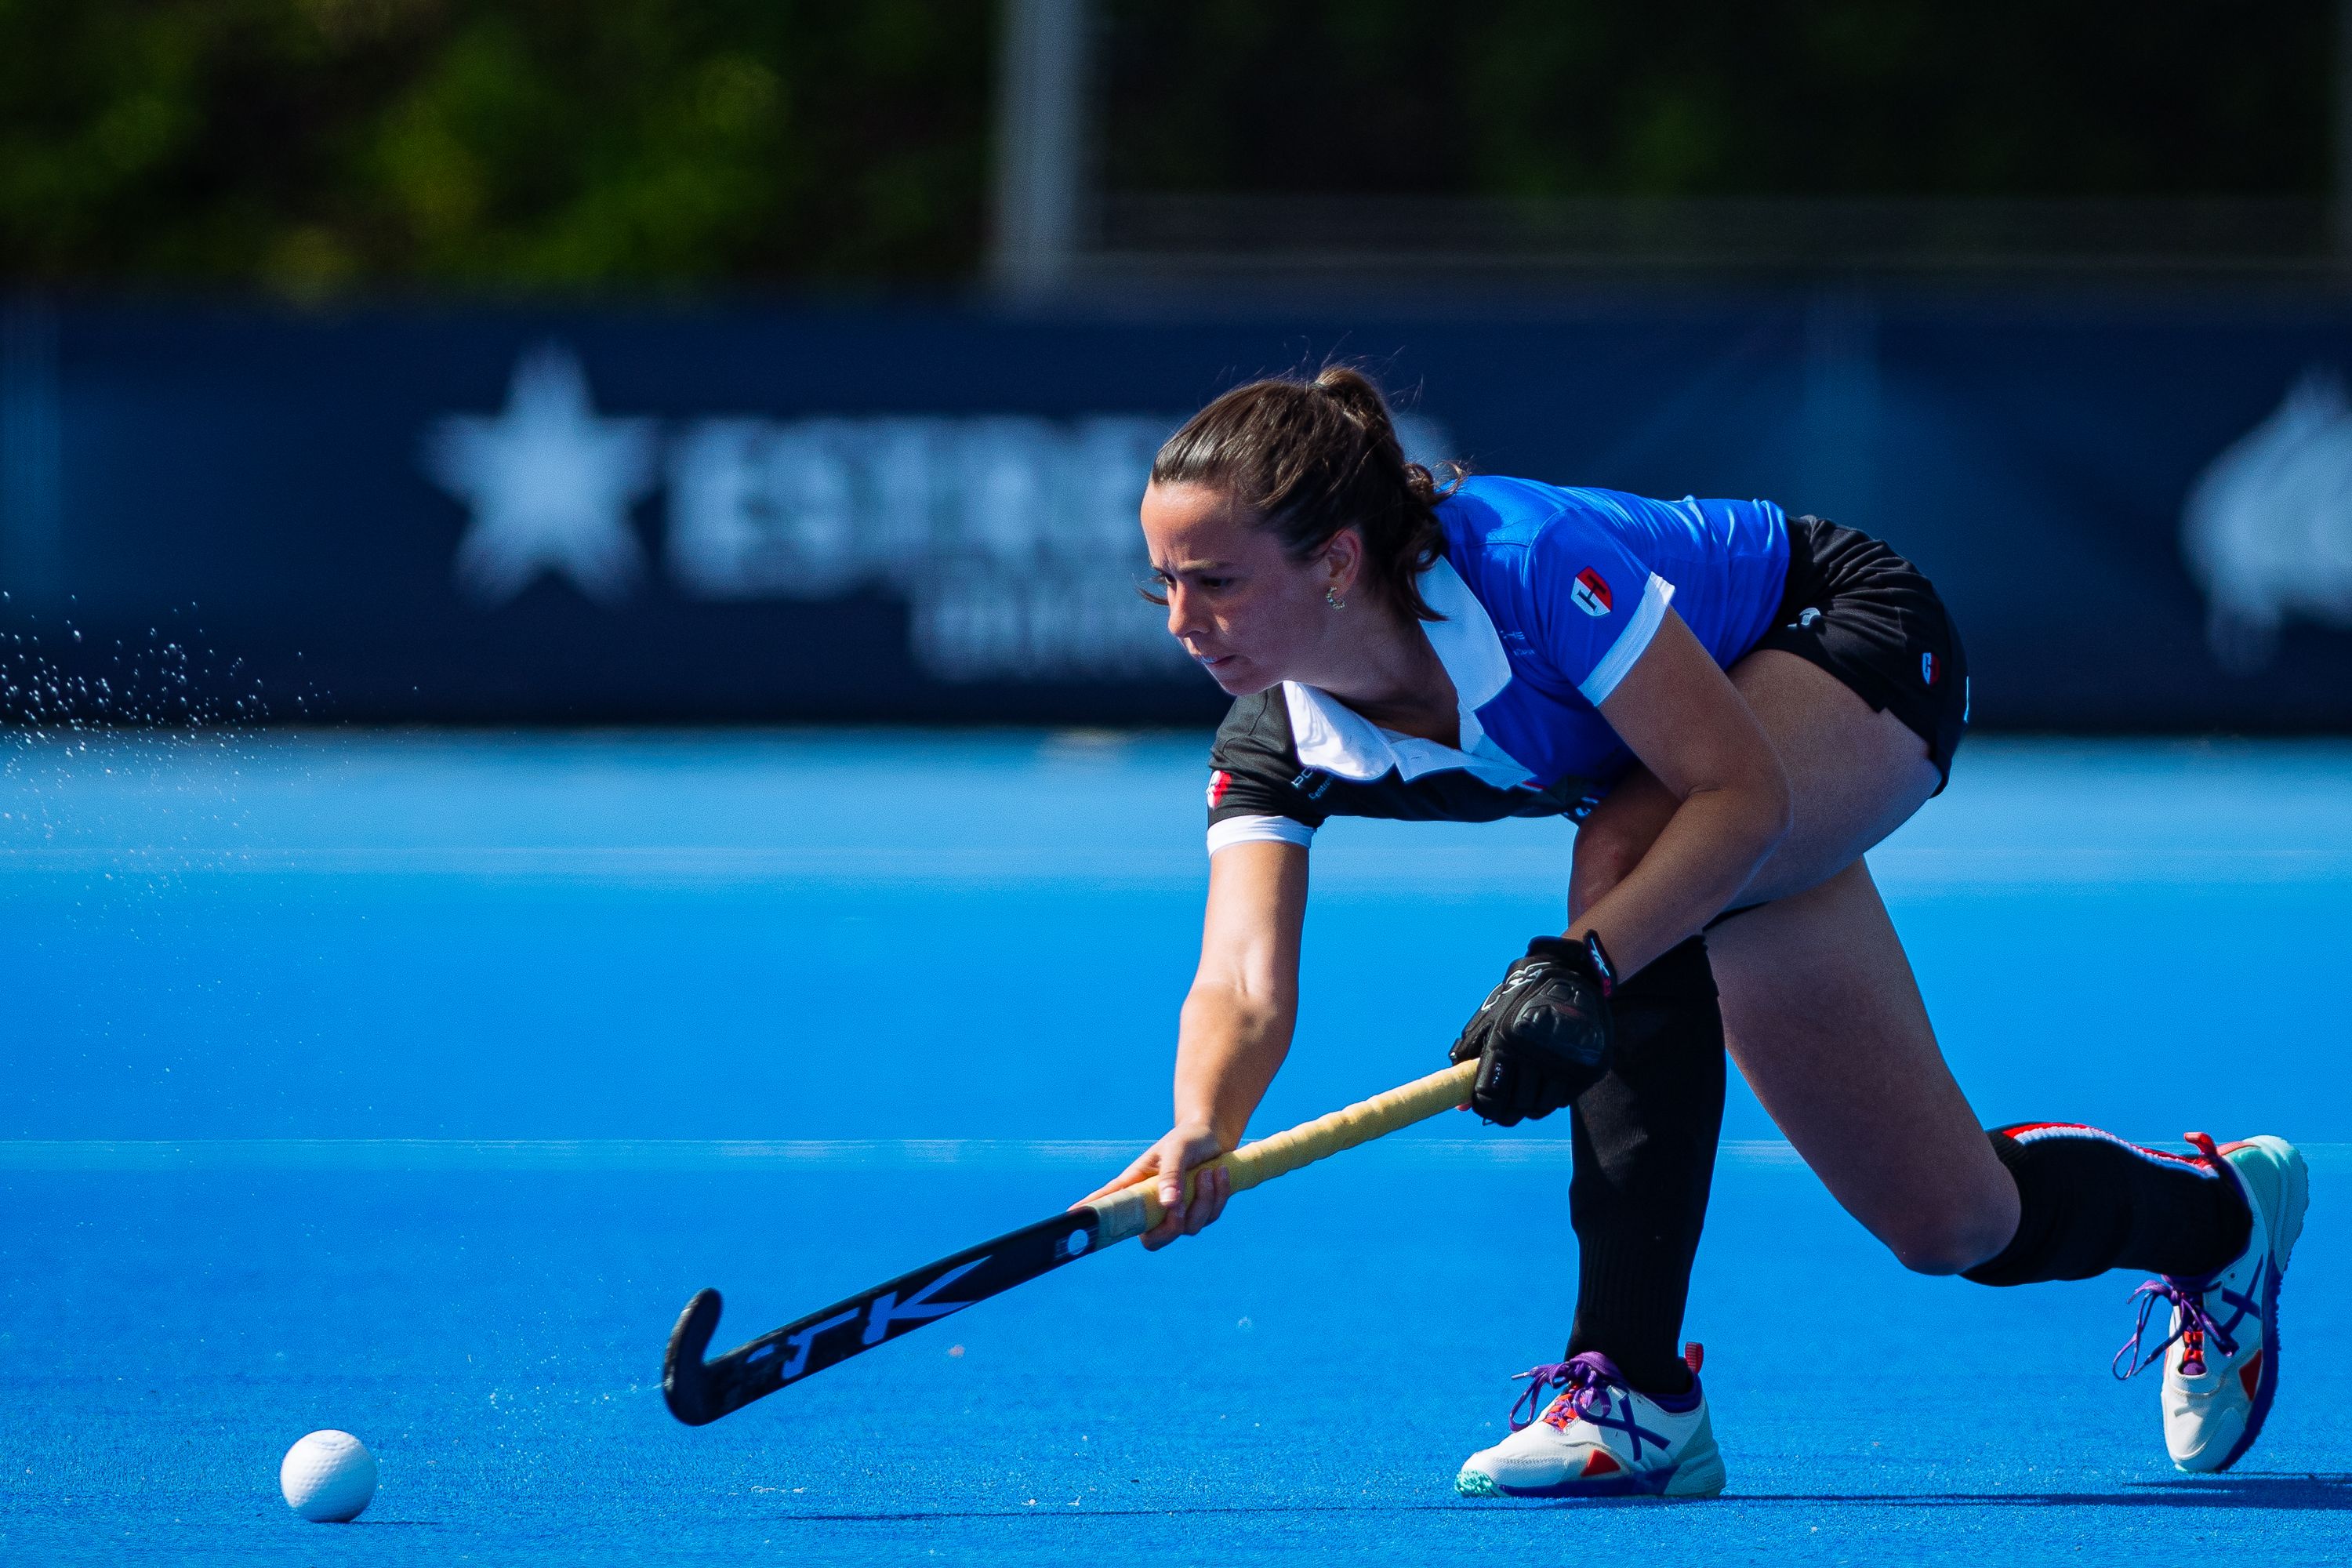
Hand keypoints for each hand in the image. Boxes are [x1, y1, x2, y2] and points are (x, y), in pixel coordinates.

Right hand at [1074, 1121, 1230, 1249]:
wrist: (1215, 1136)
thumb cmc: (1188, 1139)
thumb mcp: (1177, 1149)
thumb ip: (1170, 1175)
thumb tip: (1168, 1206)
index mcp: (1137, 1186)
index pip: (1110, 1203)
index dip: (1093, 1215)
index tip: (1073, 1218)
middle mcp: (1154, 1204)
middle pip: (1153, 1240)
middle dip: (1172, 1228)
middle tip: (1181, 1206)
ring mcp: (1177, 1211)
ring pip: (1188, 1227)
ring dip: (1204, 1200)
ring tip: (1209, 1172)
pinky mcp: (1199, 1212)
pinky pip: (1210, 1217)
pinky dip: (1218, 1196)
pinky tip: (1219, 1173)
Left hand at [1448, 933, 1616, 1124]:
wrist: (1569, 977)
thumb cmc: (1519, 1001)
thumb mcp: (1489, 1021)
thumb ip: (1470, 1061)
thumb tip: (1460, 1105)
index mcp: (1505, 1044)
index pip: (1489, 1097)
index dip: (1485, 1107)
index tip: (1486, 1103)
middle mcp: (1535, 1056)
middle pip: (1515, 1108)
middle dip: (1506, 1109)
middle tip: (1507, 1100)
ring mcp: (1564, 1064)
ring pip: (1540, 1108)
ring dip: (1530, 1103)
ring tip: (1529, 1085)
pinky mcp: (1586, 1069)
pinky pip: (1562, 1100)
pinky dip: (1552, 1095)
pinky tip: (1549, 1077)